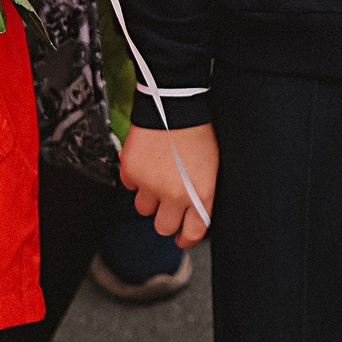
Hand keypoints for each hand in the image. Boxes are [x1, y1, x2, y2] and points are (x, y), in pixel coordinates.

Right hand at [120, 123, 217, 249]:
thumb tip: (192, 214)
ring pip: (143, 208)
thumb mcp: (211, 166)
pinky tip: (146, 160)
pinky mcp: (131, 172)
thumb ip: (200, 193)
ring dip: (149, 196)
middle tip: (167, 202)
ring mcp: (150, 184)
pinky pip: (130, 186)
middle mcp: (174, 194)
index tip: (182, 238)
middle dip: (165, 217)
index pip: (193, 232)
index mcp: (201, 193)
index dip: (186, 238)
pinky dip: (136, 177)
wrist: (174, 103)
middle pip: (163, 227)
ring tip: (157, 174)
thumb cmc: (197, 131)